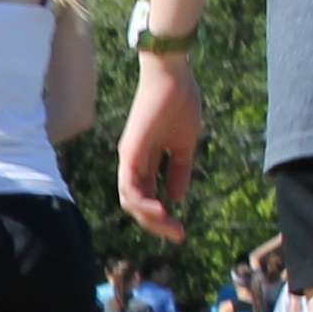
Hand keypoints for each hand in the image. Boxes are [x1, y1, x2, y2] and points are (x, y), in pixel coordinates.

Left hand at [114, 55, 201, 242]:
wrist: (174, 76)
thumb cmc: (179, 103)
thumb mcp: (184, 145)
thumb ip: (179, 171)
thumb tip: (178, 198)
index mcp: (144, 161)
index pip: (146, 198)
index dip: (161, 217)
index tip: (182, 230)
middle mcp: (131, 162)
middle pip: (135, 204)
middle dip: (156, 224)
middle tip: (178, 235)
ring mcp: (128, 157)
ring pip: (129, 200)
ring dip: (150, 219)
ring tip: (171, 227)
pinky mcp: (130, 151)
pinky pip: (129, 185)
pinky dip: (142, 203)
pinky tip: (161, 211)